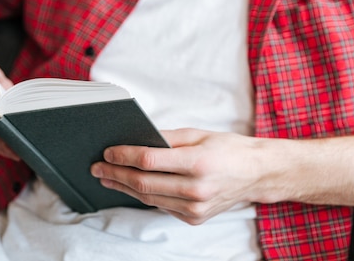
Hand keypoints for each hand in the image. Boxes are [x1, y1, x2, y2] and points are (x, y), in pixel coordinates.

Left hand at [90, 128, 261, 224]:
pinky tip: (131, 186)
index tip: (108, 152)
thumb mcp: (198, 134)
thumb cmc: (228, 149)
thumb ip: (166, 137)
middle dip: (116, 173)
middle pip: (143, 183)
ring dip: (124, 187)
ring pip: (148, 198)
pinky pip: (161, 205)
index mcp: (197, 163)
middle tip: (97, 167)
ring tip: (107, 177)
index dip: (124, 156)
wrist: (257, 174)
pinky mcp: (194, 219)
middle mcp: (196, 189)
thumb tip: (135, 139)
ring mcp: (195, 208)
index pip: (149, 160)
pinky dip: (144, 195)